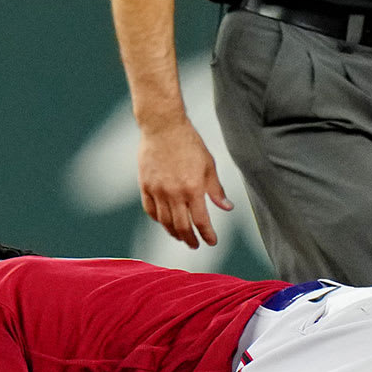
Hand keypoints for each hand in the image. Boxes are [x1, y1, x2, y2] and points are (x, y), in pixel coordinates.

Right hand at [136, 118, 231, 248]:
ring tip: (180, 236)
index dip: (207, 235)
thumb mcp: (208, 165)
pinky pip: (150, 210)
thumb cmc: (188, 142)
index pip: (201, 221)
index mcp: (193, 188)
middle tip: (195, 245)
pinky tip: (164, 222)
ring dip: (174, 233)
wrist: (163, 126)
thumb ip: (216, 189)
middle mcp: (174, 193)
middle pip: (182, 226)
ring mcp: (157, 190)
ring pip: (165, 222)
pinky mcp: (145, 185)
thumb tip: (227, 207)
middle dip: (190, 239)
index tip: (211, 241)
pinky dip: (158, 220)